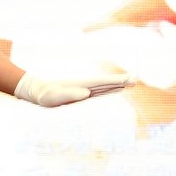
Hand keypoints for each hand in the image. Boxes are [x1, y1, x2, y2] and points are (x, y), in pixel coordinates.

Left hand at [14, 72, 134, 106]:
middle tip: (137, 79)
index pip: (103, 82)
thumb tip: (85, 93)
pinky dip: (110, 88)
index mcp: (82, 85)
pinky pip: (100, 91)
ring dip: (118, 84)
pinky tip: (117, 88)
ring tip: (132, 82)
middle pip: (107, 83)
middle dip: (122, 81)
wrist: (37, 92)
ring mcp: (85, 89)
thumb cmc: (46, 95)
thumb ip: (68, 94)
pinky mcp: (83, 94)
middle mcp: (86, 86)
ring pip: (105, 86)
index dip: (116, 80)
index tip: (129, 79)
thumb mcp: (55, 96)